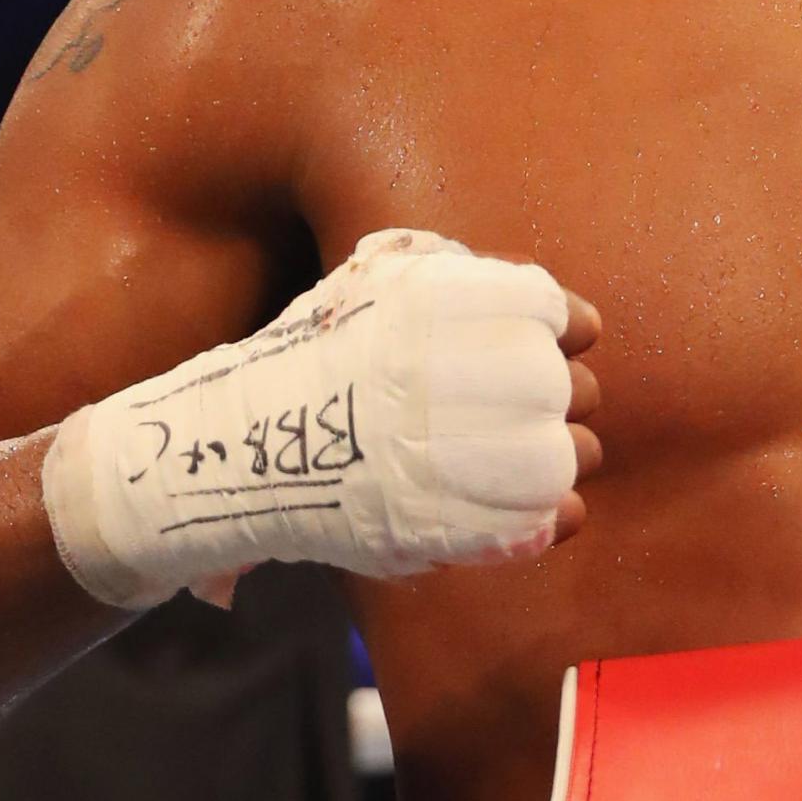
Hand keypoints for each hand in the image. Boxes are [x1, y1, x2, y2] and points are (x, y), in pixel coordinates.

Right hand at [44, 228, 603, 606]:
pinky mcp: (434, 525)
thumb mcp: (372, 278)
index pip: (547, 308)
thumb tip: (563, 311)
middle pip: (564, 385)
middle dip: (564, 394)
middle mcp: (442, 372)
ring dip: (564, 459)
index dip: (565, 324)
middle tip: (542, 405)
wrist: (233, 447)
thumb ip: (456, 274)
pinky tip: (546, 512)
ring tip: (545, 461)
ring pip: (561, 458)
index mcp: (431, 306)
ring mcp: (439, 453)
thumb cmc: (315, 356)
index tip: (567, 339)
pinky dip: (548, 520)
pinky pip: (532, 523)